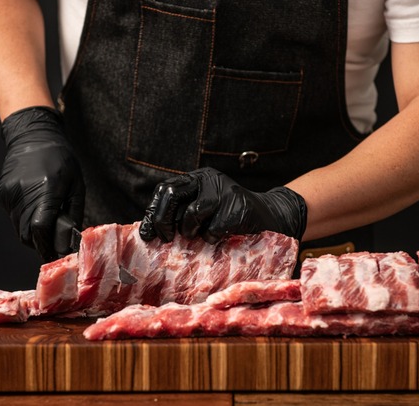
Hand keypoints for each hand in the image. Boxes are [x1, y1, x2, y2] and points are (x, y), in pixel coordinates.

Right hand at [0, 106, 83, 260]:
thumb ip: (73, 213)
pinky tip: (34, 207)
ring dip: (32, 232)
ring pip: (18, 228)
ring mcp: (10, 193)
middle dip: (40, 243)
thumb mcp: (76, 185)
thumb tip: (70, 240)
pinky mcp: (3, 193)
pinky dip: (24, 219)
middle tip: (52, 243)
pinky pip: (13, 216)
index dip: (47, 245)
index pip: (40, 228)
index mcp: (46, 189)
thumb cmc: (61, 160)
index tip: (55, 253)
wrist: (33, 136)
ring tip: (45, 223)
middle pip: (27, 234)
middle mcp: (24, 192)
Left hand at [139, 167, 306, 243]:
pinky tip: (221, 236)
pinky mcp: (237, 206)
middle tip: (166, 239)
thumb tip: (149, 231)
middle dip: (163, 221)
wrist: (270, 216)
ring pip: (192, 213)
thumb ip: (181, 213)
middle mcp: (208, 179)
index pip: (165, 190)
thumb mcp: (204, 209)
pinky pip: (213, 230)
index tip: (148, 235)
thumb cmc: (230, 217)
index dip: (153, 213)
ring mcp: (224, 190)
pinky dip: (212, 239)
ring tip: (201, 236)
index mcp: (197, 179)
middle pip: (172, 195)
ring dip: (192, 232)